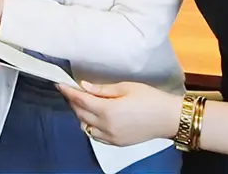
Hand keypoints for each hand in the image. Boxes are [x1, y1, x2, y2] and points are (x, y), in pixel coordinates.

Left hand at [57, 81, 181, 146]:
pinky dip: (90, 126)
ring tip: (82, 103)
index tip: (59, 84)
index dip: (68, 92)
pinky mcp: (117, 143)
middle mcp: (106, 126)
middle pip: (80, 114)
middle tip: (70, 91)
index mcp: (108, 110)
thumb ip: (102, 89)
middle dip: (73, 102)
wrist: (169, 118)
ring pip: (86, 127)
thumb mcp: (126, 87)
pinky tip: (93, 117)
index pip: (81, 100)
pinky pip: (95, 136)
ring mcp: (111, 137)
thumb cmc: (150, 98)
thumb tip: (84, 86)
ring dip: (80, 115)